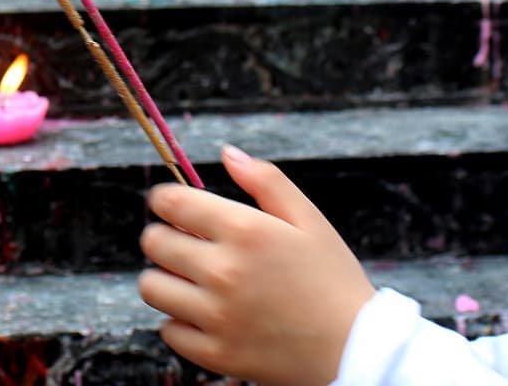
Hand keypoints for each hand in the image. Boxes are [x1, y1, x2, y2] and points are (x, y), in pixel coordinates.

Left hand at [138, 145, 376, 385]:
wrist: (356, 349)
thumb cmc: (333, 280)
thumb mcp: (309, 220)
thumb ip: (266, 180)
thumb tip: (226, 153)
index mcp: (246, 231)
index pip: (170, 203)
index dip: (164, 200)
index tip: (172, 207)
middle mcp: (225, 271)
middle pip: (153, 242)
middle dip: (164, 236)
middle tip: (186, 244)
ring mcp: (217, 316)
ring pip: (151, 287)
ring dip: (165, 279)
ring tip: (191, 281)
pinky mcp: (216, 353)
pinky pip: (168, 331)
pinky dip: (180, 322)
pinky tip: (205, 314)